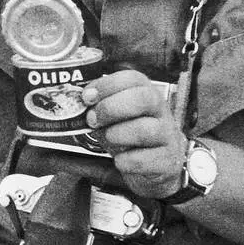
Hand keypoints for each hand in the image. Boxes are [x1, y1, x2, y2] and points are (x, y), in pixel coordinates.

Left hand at [82, 70, 184, 199]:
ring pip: (146, 129)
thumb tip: (76, 101)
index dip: (107, 85)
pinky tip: (120, 160)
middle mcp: (161, 111)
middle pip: (144, 98)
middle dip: (112, 107)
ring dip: (118, 134)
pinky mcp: (167, 160)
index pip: (133, 78)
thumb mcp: (115, 117)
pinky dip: (126, 160)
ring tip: (108, 139)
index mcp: (147, 94)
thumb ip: (100, 107)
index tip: (87, 97)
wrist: (155, 166)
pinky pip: (145, 159)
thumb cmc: (130, 136)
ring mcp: (167, 136)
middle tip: (93, 119)